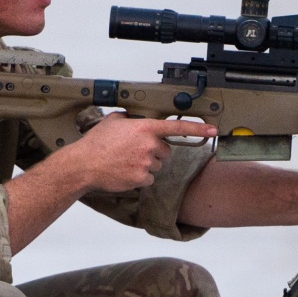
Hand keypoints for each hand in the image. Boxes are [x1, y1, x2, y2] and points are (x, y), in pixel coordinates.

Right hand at [67, 113, 217, 192]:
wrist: (84, 164)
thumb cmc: (96, 143)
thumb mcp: (113, 121)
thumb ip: (129, 118)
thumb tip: (132, 118)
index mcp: (144, 128)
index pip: (176, 127)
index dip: (197, 129)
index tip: (213, 130)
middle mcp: (148, 145)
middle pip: (166, 151)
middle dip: (154, 152)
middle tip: (135, 152)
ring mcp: (146, 162)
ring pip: (157, 166)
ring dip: (146, 165)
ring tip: (126, 161)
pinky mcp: (142, 178)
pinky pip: (149, 179)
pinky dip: (139, 177)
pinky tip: (125, 172)